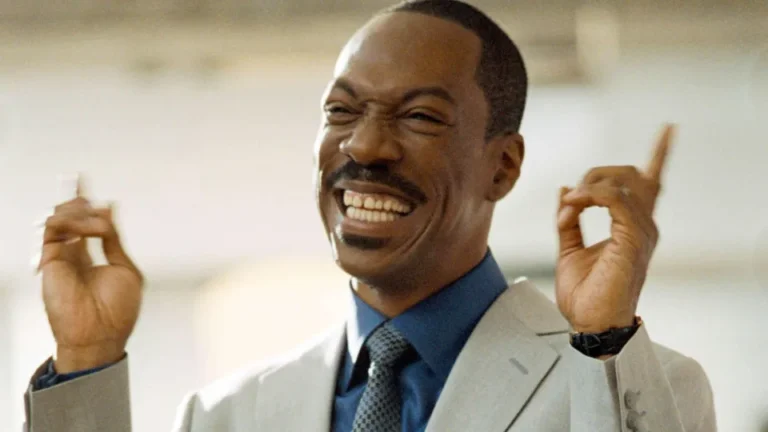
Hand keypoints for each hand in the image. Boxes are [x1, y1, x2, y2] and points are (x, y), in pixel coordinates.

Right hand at [38, 176, 142, 372]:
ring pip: (59, 220)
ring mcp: (62, 257)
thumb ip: (114, 241)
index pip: (86, 224)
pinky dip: (71, 222)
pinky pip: (52, 230)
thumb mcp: (126, 268)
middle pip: (69, 218)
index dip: (86, 204)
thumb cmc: (116, 311)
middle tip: (89, 196)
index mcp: (93, 257)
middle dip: (78, 201)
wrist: (100, 335)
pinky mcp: (50, 261)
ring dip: (79, 212)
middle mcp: (75, 255)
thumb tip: (111, 211)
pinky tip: (88, 228)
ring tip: (95, 217)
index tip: (88, 187)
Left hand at [555, 125, 673, 333]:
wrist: (590, 324)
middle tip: (571, 199)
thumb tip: (565, 191)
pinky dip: (590, 195)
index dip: (660, 154)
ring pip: (621, 182)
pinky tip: (573, 206)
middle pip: (630, 174)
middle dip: (596, 175)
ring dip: (587, 188)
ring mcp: (641, 232)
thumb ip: (569, 221)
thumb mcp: (569, 250)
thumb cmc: (585, 296)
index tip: (668, 130)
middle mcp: (643, 226)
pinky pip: (616, 198)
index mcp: (632, 227)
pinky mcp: (633, 239)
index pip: (649, 183)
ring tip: (568, 210)